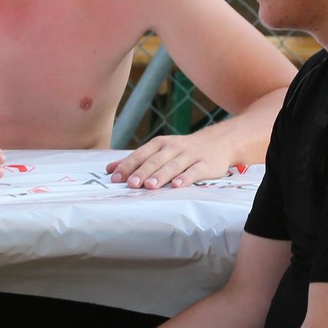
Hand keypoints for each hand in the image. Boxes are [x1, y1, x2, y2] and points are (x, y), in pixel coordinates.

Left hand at [107, 133, 234, 188]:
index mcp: (160, 144)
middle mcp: (173, 148)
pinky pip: (194, 171)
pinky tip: (177, 185)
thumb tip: (109, 169)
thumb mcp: (159, 150)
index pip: (141, 154)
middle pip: (155, 160)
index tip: (116, 177)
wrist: (218, 142)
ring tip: (150, 186)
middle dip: (142, 172)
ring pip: (173, 165)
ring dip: (161, 175)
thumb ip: (136, 160)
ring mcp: (190, 155)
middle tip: (131, 184)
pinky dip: (186, 178)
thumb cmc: (182, 150)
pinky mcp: (205, 164)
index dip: (128, 165)